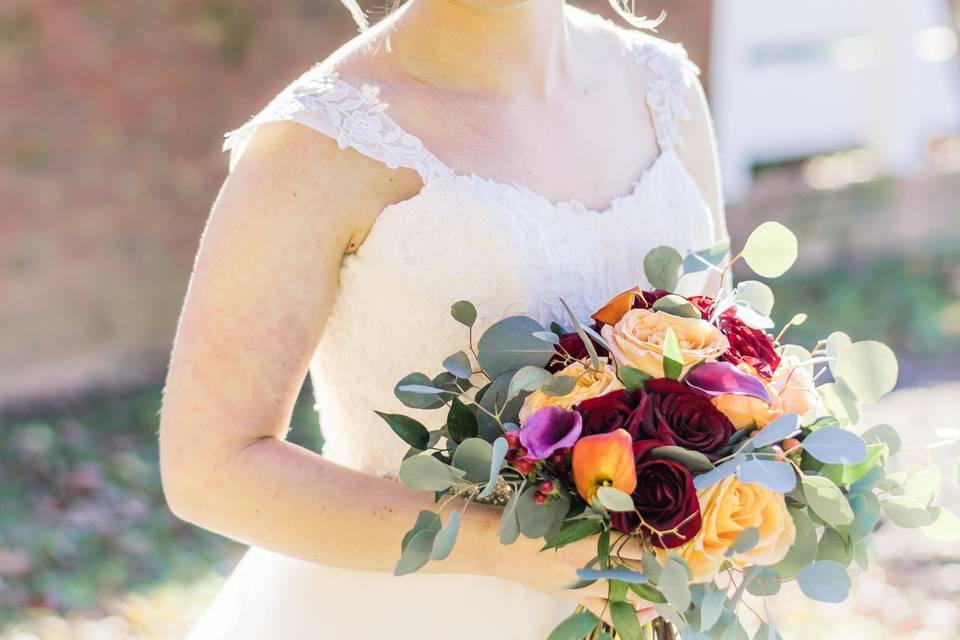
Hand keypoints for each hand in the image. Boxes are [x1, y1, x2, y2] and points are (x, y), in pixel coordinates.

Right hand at [487, 529, 657, 624]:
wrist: (501, 548)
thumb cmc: (531, 521)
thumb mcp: (564, 512)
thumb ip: (594, 517)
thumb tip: (624, 513)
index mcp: (584, 541)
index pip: (628, 547)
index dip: (650, 548)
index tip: (667, 546)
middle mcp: (586, 567)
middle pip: (631, 571)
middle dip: (657, 570)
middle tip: (679, 568)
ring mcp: (580, 585)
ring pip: (624, 592)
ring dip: (649, 590)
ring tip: (671, 587)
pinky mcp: (574, 596)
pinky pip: (606, 611)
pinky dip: (629, 613)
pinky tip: (648, 612)